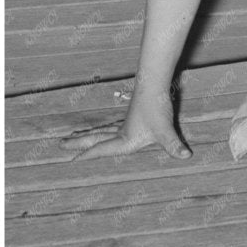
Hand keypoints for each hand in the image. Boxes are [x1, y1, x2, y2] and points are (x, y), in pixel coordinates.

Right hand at [63, 90, 189, 160]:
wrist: (155, 84)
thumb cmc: (157, 108)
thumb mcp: (165, 130)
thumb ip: (174, 144)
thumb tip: (186, 156)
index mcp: (123, 139)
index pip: (100, 149)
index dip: (86, 156)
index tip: (70, 161)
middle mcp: (120, 131)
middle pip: (94, 138)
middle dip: (78, 143)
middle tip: (60, 143)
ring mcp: (124, 122)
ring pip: (101, 130)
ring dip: (86, 135)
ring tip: (72, 136)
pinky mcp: (131, 115)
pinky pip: (110, 126)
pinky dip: (101, 129)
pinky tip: (102, 129)